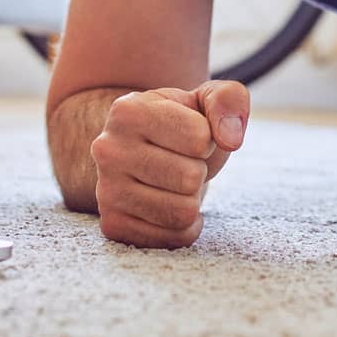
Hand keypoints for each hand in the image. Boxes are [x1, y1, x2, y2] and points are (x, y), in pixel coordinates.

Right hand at [90, 80, 248, 248]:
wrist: (145, 153)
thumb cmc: (182, 124)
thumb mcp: (208, 99)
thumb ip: (229, 100)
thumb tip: (231, 139)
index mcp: (128, 111)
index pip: (200, 137)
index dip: (208, 139)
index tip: (190, 135)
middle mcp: (108, 150)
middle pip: (190, 178)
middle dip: (199, 170)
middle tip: (181, 161)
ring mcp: (106, 190)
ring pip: (183, 212)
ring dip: (192, 198)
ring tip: (174, 182)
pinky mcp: (113, 224)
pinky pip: (173, 238)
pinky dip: (185, 226)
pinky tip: (171, 205)